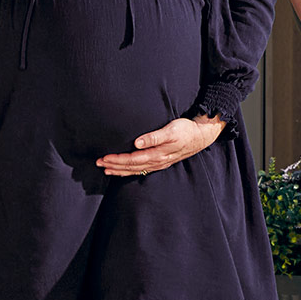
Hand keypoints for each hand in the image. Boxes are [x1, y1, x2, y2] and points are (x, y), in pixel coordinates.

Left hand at [98, 115, 224, 175]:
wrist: (201, 135)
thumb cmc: (185, 130)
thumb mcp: (171, 129)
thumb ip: (154, 137)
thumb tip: (137, 143)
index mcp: (158, 154)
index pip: (132, 159)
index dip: (117, 160)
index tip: (104, 158)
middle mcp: (157, 161)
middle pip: (132, 167)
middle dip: (114, 166)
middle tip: (99, 163)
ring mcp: (159, 163)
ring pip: (136, 170)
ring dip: (120, 170)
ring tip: (107, 169)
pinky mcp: (161, 161)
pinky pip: (142, 169)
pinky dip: (131, 170)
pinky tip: (125, 170)